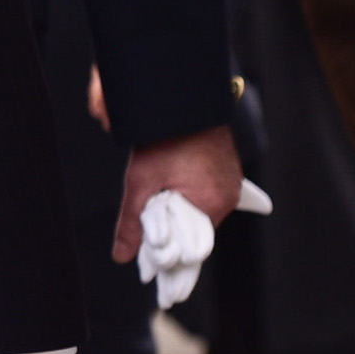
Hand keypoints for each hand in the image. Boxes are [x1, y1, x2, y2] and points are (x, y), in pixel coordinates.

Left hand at [112, 121, 243, 260]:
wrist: (181, 98)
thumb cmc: (165, 137)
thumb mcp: (140, 182)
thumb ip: (132, 222)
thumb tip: (123, 255)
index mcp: (213, 203)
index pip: (191, 245)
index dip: (168, 247)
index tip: (150, 247)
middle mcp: (229, 195)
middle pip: (196, 227)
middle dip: (173, 224)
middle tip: (151, 209)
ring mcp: (231, 180)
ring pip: (200, 208)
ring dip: (182, 206)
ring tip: (163, 188)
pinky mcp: (228, 167)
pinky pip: (208, 190)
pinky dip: (191, 191)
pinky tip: (175, 178)